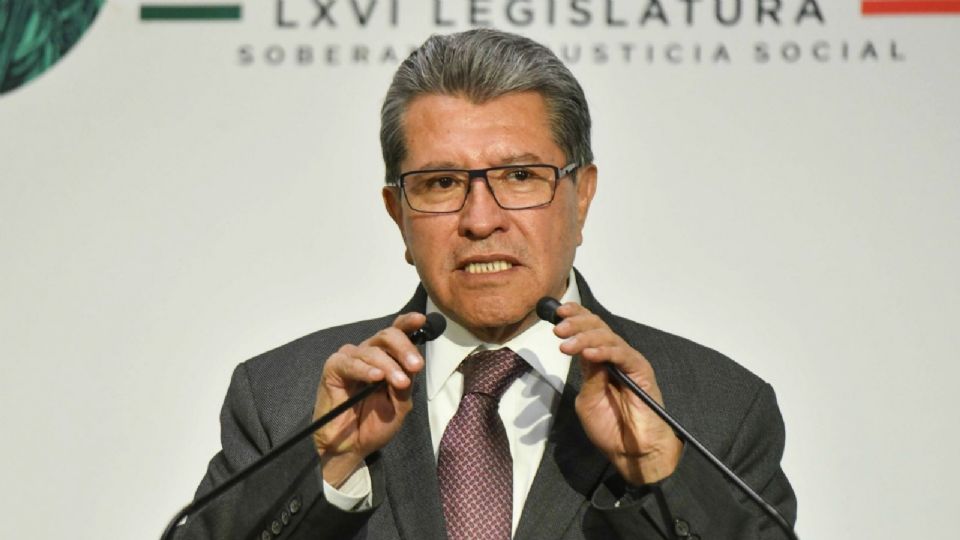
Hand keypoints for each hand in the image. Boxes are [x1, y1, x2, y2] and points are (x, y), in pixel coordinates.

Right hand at [312, 312, 426, 486]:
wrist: (352, 448)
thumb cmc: (375, 424)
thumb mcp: (400, 403)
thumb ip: (406, 380)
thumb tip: (413, 362)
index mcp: (386, 358)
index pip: (397, 333)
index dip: (408, 323)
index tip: (422, 320)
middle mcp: (368, 354)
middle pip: (387, 336)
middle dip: (404, 348)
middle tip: (416, 366)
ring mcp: (350, 359)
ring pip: (372, 350)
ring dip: (389, 365)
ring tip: (399, 383)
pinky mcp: (333, 369)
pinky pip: (350, 362)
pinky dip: (365, 369)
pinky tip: (376, 378)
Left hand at [554, 303, 682, 484]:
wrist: (632, 452)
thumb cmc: (610, 428)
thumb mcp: (588, 399)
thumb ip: (586, 375)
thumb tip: (582, 352)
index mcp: (599, 361)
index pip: (588, 330)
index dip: (574, 317)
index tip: (556, 313)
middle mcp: (614, 356)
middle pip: (597, 327)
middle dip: (575, 324)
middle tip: (558, 330)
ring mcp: (628, 361)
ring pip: (607, 337)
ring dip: (584, 337)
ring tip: (565, 345)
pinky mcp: (641, 370)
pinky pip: (622, 354)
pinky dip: (604, 351)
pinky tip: (589, 353)